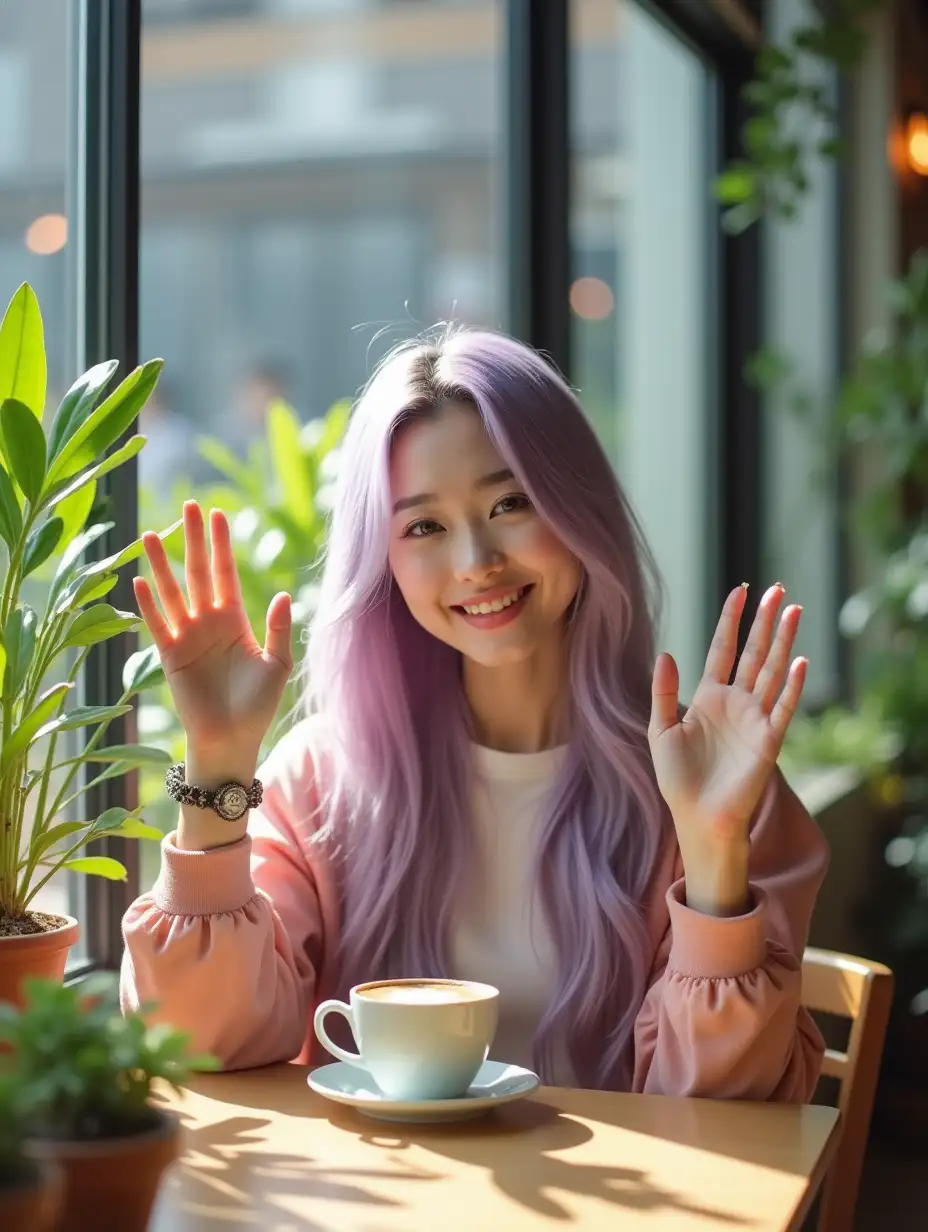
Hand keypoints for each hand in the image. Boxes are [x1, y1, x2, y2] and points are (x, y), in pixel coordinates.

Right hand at [133, 500, 292, 761]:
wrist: (233, 739)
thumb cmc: (258, 705)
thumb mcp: (277, 664)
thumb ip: (279, 630)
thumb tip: (283, 595)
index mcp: (236, 620)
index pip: (227, 573)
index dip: (222, 545)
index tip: (217, 514)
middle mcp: (209, 623)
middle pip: (199, 572)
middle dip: (194, 540)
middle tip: (188, 506)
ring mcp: (187, 637)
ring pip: (173, 592)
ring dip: (162, 564)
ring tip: (152, 533)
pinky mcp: (170, 657)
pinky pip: (157, 624)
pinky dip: (148, 603)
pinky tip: (139, 580)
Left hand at [648, 583, 805, 913]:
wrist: (696, 817)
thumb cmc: (678, 779)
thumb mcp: (661, 730)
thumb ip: (663, 692)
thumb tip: (666, 653)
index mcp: (710, 697)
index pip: (724, 649)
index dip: (731, 620)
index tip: (740, 591)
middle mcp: (736, 703)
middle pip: (754, 652)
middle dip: (766, 621)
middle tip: (780, 589)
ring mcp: (755, 719)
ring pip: (772, 671)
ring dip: (784, 642)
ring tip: (794, 610)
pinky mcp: (768, 741)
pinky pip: (782, 708)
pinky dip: (791, 686)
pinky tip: (799, 662)